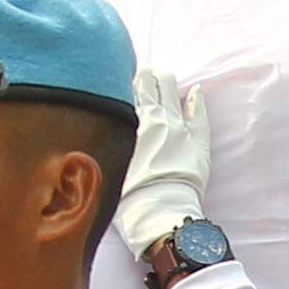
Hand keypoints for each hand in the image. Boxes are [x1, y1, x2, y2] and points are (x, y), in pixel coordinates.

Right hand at [117, 69, 213, 258]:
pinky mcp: (198, 142)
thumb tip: (89, 132)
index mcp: (129, 121)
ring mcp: (178, 127)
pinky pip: (199, 114)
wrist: (157, 211)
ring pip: (172, 92)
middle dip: (146, 79)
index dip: (123, 85)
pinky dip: (197, 101)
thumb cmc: (126, 195)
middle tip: (144, 77)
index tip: (121, 83)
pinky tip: (195, 91)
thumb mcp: (106, 162)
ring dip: (167, 84)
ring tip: (164, 78)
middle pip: (149, 85)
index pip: (125, 92)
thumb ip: (102, 142)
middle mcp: (153, 117)